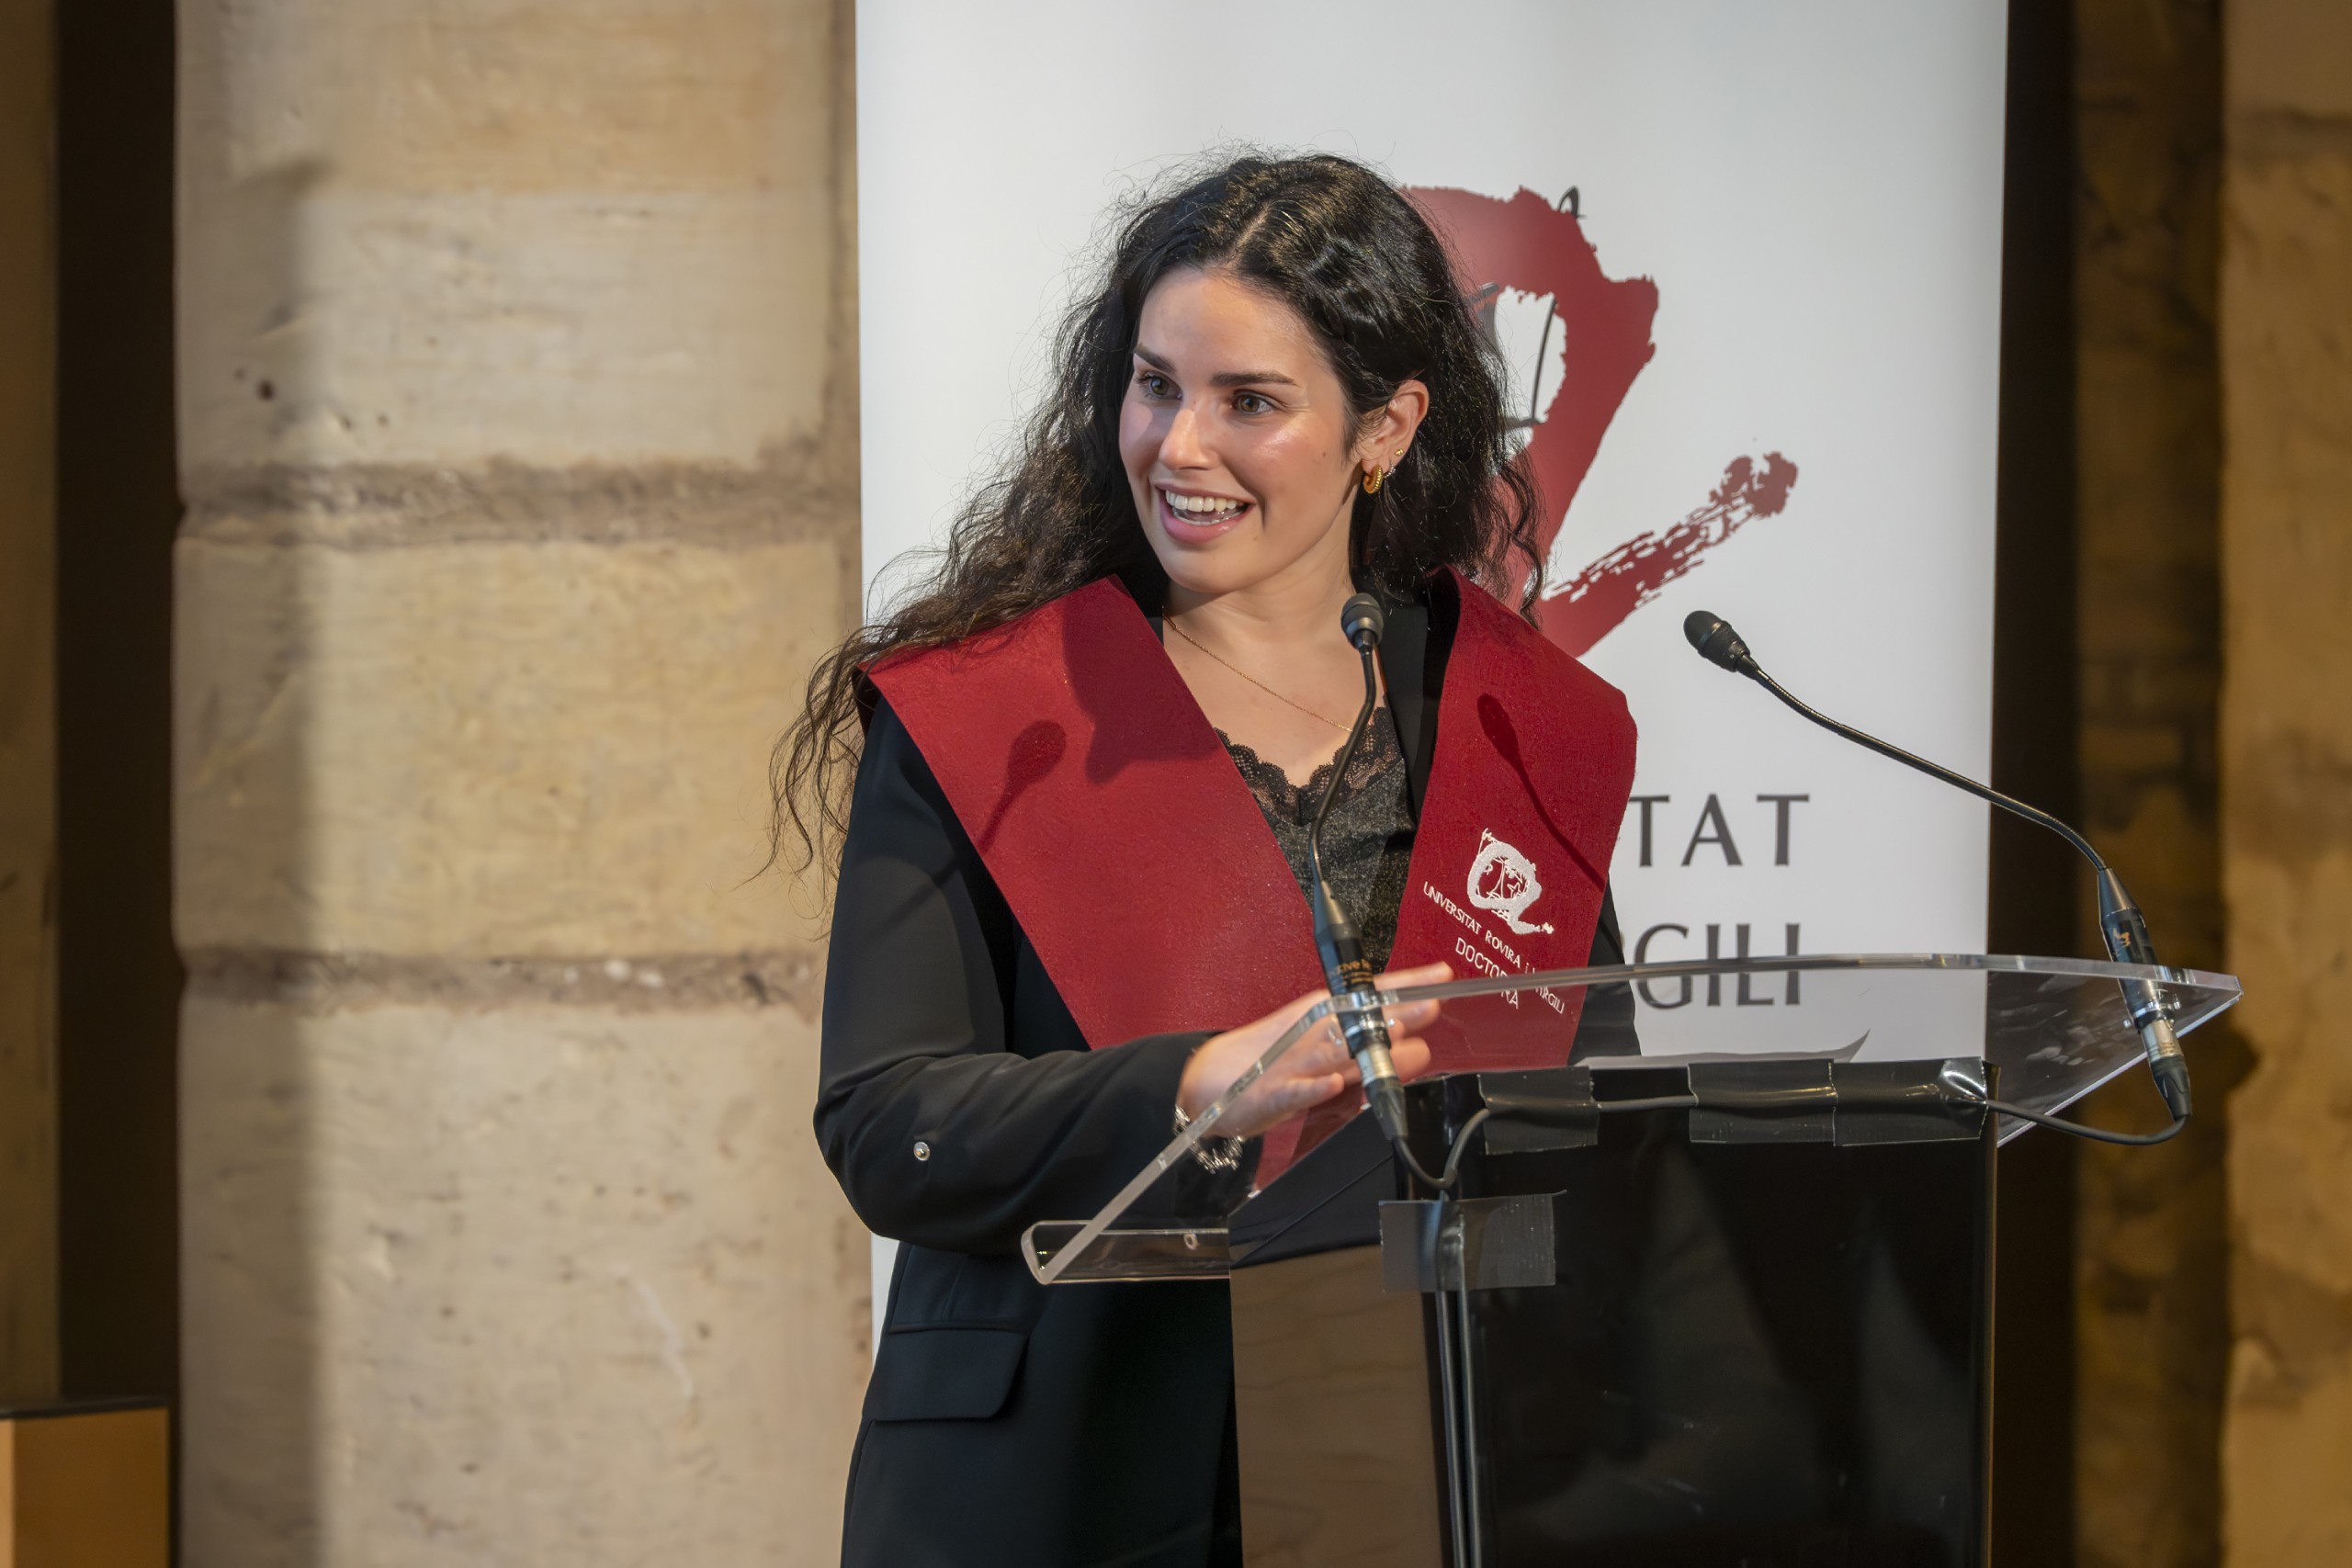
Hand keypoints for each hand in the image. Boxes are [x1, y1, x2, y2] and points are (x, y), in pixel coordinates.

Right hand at [1176, 963, 1451, 1140]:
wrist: (1203, 1083)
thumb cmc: (1264, 1064)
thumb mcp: (1321, 1055)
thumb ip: (1369, 1053)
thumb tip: (1419, 1045)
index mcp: (1319, 1018)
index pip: (1371, 998)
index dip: (1407, 987)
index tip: (1442, 977)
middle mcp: (1309, 1035)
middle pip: (1358, 1021)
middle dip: (1396, 1012)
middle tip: (1434, 1003)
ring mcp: (1290, 1063)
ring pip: (1333, 1051)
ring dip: (1364, 1041)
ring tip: (1395, 1032)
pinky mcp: (1271, 1094)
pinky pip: (1295, 1091)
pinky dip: (1315, 1088)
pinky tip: (1334, 1083)